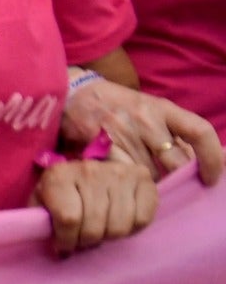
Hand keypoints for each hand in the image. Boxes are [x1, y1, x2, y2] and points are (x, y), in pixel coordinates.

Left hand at [32, 159, 157, 254]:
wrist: (90, 166)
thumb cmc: (62, 191)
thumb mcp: (42, 202)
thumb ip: (40, 221)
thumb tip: (57, 250)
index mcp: (59, 175)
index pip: (69, 219)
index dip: (67, 240)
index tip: (64, 247)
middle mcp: (90, 170)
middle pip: (95, 226)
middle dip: (86, 241)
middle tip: (83, 240)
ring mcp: (119, 172)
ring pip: (119, 226)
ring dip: (109, 236)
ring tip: (100, 230)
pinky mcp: (143, 178)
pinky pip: (142, 219)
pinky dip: (132, 228)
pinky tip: (119, 220)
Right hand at [62, 78, 221, 185]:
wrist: (71, 95)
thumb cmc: (115, 105)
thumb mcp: (147, 109)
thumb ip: (171, 133)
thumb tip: (196, 163)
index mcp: (161, 108)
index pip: (199, 132)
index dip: (213, 158)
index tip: (212, 177)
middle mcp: (145, 119)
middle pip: (176, 163)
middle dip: (176, 179)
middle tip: (172, 187)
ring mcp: (123, 133)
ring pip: (150, 174)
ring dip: (150, 185)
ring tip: (142, 185)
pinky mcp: (101, 147)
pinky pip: (125, 176)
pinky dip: (128, 185)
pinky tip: (125, 186)